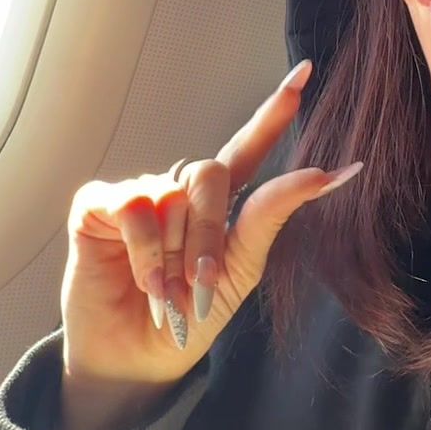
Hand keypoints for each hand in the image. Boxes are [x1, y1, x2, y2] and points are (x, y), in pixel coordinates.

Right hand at [59, 60, 362, 402]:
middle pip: (212, 174)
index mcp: (220, 203)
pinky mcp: (98, 205)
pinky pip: (135, 207)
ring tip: (166, 294)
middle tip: (200, 286)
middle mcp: (179, 189)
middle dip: (209, 236)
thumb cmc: (193, 317)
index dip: (273, 112)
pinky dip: (146, 250)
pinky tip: (143, 279)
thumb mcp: (240, 270)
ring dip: (175, 256)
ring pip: (173, 196)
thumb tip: (332, 171)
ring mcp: (139, 193)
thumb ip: (274, 214)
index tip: (304, 72)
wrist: (140, 357)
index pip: (249, 147)